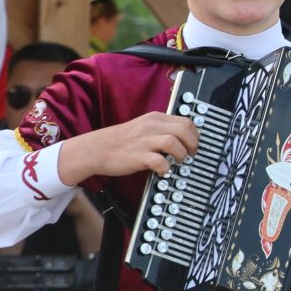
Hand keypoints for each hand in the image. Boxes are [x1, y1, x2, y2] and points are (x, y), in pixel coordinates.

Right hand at [56, 112, 201, 184]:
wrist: (95, 149)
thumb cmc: (120, 141)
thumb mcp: (143, 127)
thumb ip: (161, 129)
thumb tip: (183, 137)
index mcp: (154, 119)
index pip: (185, 121)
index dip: (195, 135)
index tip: (194, 145)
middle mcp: (150, 127)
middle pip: (184, 129)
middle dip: (193, 144)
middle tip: (190, 155)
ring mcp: (143, 141)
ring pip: (174, 142)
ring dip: (181, 155)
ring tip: (178, 162)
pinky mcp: (137, 156)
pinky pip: (160, 161)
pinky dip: (166, 168)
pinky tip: (163, 171)